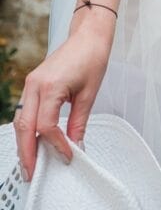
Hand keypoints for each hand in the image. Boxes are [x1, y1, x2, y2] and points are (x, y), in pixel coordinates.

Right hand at [13, 19, 113, 180]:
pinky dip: (27, 129)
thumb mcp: (89, 93)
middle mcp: (35, 85)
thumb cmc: (92, 56)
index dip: (55, 145)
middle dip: (27, 153)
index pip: (46, 125)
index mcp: (50, 86)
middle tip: (32, 174)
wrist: (89, 35)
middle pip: (24, 127)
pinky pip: (24, 111)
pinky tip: (34, 142)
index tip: (68, 156)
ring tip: (31, 164)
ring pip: (20, 120)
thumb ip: (79, 123)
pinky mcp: (33, 84)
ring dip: (24, 143)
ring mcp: (31, 84)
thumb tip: (76, 146)